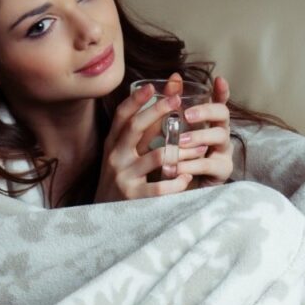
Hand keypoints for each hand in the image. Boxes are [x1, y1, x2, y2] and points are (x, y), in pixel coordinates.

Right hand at [94, 73, 193, 202]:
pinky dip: (178, 181)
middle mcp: (115, 158)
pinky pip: (160, 187)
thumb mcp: (122, 155)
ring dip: (183, 150)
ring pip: (157, 156)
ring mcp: (123, 178)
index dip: (136, 100)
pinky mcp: (134, 197)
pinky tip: (187, 178)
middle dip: (158, 111)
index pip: (121, 117)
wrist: (103, 219)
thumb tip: (156, 98)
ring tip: (201, 148)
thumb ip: (139, 132)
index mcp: (113, 145)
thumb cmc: (121, 180)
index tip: (152, 86)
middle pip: (135, 127)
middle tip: (178, 101)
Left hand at [170, 75, 232, 188]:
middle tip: (187, 115)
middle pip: (223, 114)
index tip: (219, 79)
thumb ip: (171, 106)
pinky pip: (209, 164)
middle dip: (206, 111)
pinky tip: (176, 167)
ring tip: (179, 143)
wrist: (174, 192)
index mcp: (208, 122)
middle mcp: (219, 134)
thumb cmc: (174, 158)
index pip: (218, 102)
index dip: (222, 91)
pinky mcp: (221, 172)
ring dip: (199, 137)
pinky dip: (191, 165)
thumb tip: (173, 77)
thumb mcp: (169, 131)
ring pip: (219, 137)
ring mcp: (222, 152)